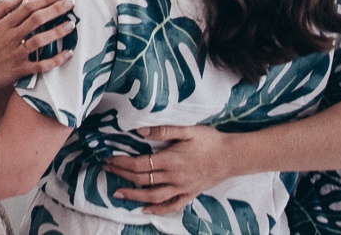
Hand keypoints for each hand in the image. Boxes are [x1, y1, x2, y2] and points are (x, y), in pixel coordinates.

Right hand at [0, 0, 75, 91]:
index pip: (28, 8)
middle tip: (71, 4)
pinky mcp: (20, 69)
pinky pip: (40, 65)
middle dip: (56, 10)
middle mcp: (11, 37)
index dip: (45, 0)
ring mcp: (16, 54)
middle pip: (37, 20)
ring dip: (57, 32)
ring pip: (40, 40)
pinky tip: (68, 54)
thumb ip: (2, 8)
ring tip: (71, 25)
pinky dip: (55, 60)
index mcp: (3, 25)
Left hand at [105, 125, 231, 213]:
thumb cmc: (210, 141)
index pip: (139, 165)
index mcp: (171, 160)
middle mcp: (175, 177)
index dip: (121, 163)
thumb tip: (139, 130)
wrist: (234, 156)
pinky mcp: (190, 193)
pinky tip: (146, 210)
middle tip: (106, 170)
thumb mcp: (187, 130)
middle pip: (142, 180)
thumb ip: (163, 130)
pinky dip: (158, 209)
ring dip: (134, 196)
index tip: (109, 159)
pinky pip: (172, 205)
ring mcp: (183, 188)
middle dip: (122, 175)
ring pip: (154, 196)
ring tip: (118, 193)